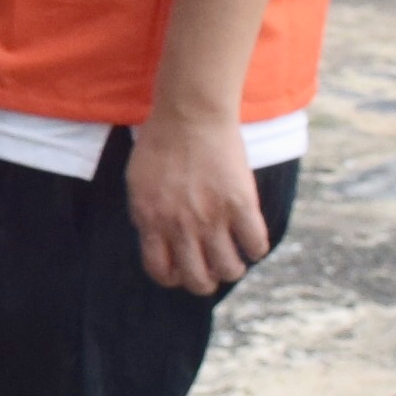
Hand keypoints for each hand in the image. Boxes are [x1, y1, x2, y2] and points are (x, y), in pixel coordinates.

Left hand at [127, 112, 274, 297]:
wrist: (190, 113)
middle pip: (197, 279)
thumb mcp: (139, 184)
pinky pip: (256, 243)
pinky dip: (257, 247)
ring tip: (235, 257)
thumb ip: (146, 215)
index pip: (161, 271)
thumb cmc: (161, 142)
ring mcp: (211, 216)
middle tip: (213, 269)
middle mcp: (180, 225)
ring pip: (229, 269)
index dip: (174, 278)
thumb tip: (155, 240)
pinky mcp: (240, 203)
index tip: (183, 270)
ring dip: (233, 268)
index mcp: (150, 220)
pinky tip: (252, 237)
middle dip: (206, 282)